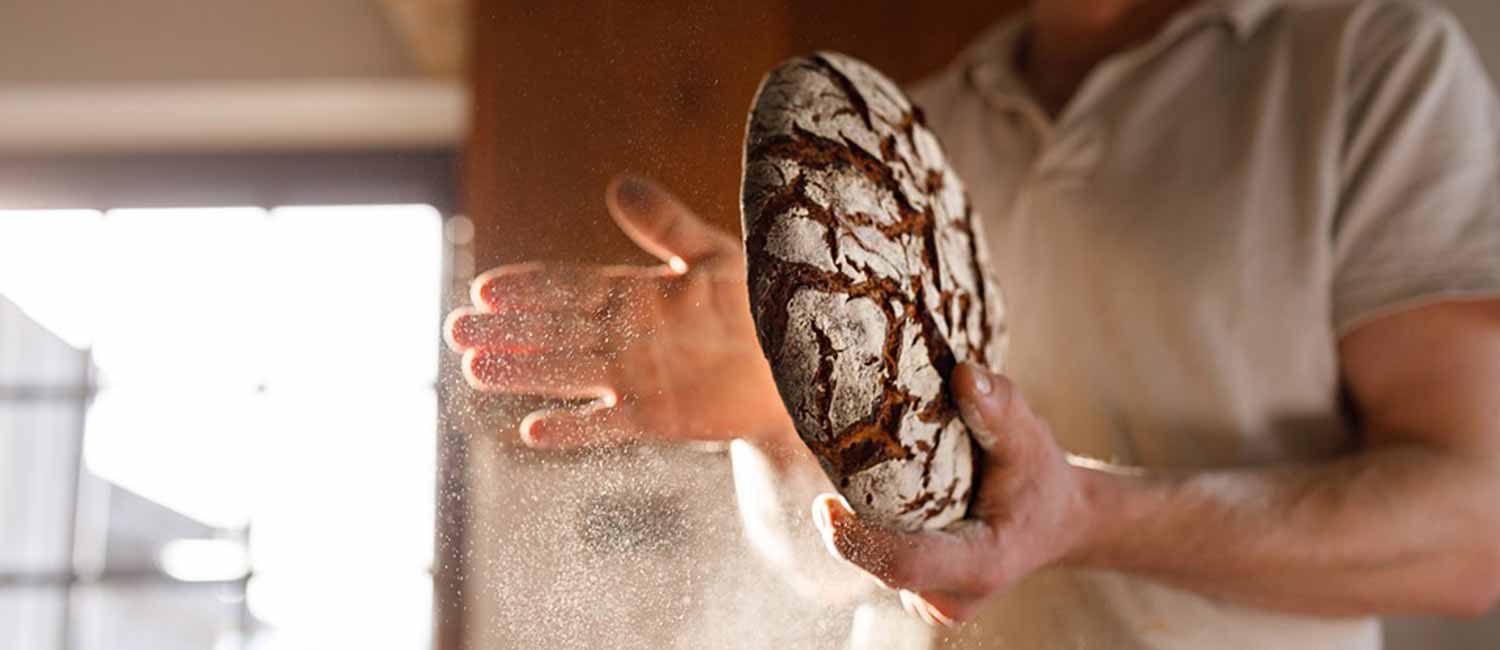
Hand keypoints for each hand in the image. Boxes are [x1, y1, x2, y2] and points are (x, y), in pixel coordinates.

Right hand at [445, 174, 793, 448]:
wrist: (799, 360)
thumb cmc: (760, 301)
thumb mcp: (714, 253)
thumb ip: (665, 225)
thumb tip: (617, 184)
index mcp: (635, 293)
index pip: (569, 287)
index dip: (529, 287)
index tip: (485, 287)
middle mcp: (625, 336)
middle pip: (554, 331)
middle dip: (506, 330)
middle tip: (456, 330)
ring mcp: (636, 377)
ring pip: (567, 373)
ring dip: (523, 372)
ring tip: (474, 368)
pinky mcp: (656, 416)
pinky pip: (606, 423)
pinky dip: (572, 429)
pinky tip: (533, 431)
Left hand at [809, 363, 1089, 625]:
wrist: (1056, 520)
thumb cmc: (1041, 480)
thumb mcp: (1031, 440)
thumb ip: (1001, 409)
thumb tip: (964, 373)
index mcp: (981, 565)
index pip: (905, 564)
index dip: (858, 542)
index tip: (823, 505)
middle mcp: (952, 596)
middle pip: (880, 562)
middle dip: (850, 521)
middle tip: (833, 462)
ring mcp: (933, 601)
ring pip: (875, 563)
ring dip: (859, 522)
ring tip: (857, 472)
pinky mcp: (918, 593)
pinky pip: (878, 561)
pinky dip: (869, 528)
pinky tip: (874, 494)